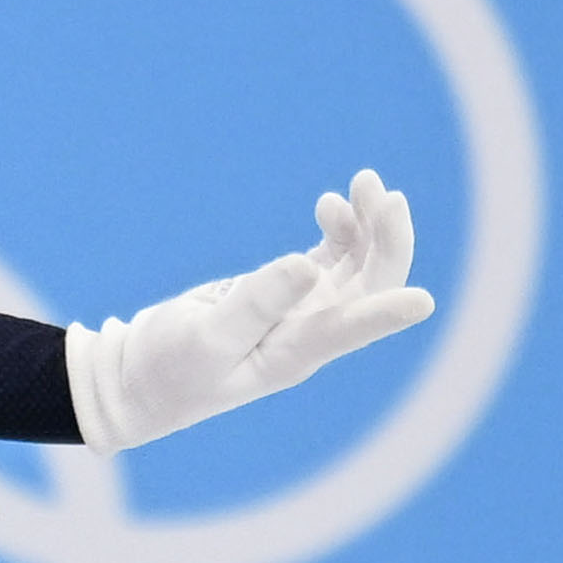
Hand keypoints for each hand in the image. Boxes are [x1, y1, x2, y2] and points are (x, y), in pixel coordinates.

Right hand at [68, 171, 435, 449]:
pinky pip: (334, 257)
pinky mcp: (288, 293)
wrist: (138, 378)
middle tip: (376, 188)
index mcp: (293, 353)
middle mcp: (311, 332)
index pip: (350, 330)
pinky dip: (343, 227)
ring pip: (360, 264)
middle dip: (385, 236)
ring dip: (369, 223)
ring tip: (360, 183)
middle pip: (371, 285)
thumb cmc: (164, 370)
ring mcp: (303, 311)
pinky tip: (331, 205)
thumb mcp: (203, 337)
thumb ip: (255, 303)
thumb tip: (306, 265)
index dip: (387, 315)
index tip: (424, 303)